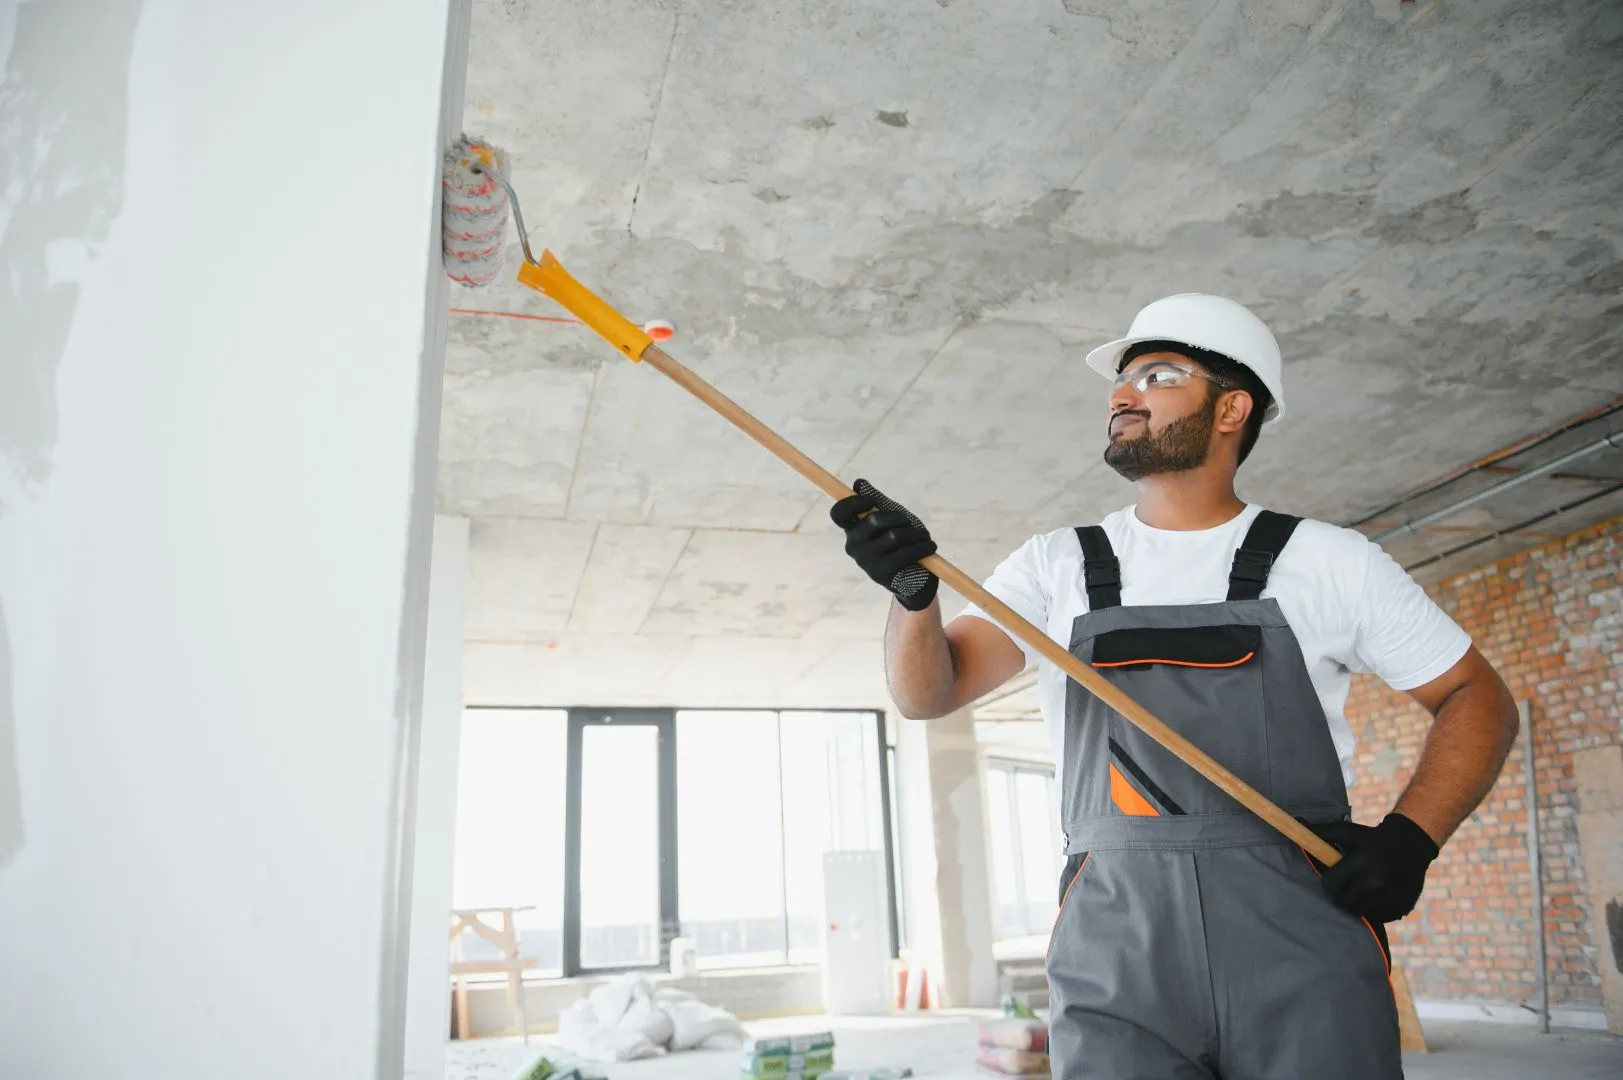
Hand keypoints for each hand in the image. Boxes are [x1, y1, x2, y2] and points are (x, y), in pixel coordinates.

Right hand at [829, 479, 938, 611]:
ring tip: (925, 536)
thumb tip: (858, 483)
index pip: (839, 514)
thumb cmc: (900, 544)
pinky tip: (930, 546)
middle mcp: (853, 546)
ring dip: (916, 533)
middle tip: (910, 522)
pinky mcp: (881, 574)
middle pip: (873, 520)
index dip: (853, 502)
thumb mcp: (891, 520)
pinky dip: (922, 546)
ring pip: (894, 536)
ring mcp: (866, 561)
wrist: (913, 581)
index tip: (872, 500)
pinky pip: (904, 553)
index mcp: (852, 530)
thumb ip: (877, 502)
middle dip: (899, 517)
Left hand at [1310, 813, 1439, 922]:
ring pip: (1357, 911)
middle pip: (1341, 901)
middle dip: (1340, 892)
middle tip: (1347, 883)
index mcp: (1360, 863)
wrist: (1411, 845)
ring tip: (1361, 888)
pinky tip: (1376, 894)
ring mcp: (1388, 898)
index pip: (1330, 884)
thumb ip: (1321, 831)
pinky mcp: (1397, 908)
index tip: (1335, 875)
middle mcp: (1375, 882)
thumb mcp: (1348, 832)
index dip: (1329, 881)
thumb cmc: (1372, 838)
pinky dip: (1372, 909)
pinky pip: (1375, 916)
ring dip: (1355, 902)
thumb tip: (1297, 823)